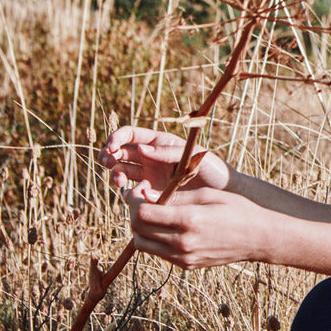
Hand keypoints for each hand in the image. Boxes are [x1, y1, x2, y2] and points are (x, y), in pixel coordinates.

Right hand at [101, 125, 230, 198]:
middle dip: (108, 155)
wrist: (223, 195)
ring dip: (114, 174)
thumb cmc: (213, 169)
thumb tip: (141, 149)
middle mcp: (150, 158)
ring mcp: (149, 176)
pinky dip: (126, 194)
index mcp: (159, 142)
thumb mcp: (192, 155)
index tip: (111, 146)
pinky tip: (132, 195)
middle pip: (120, 152)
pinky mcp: (151, 194)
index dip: (117, 137)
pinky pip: (131, 193)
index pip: (130, 135)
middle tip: (108, 161)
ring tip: (119, 181)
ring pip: (121, 171)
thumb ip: (167, 152)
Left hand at [124, 184, 267, 270]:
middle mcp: (183, 243)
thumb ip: (176, 195)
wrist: (258, 238)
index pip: (143, 214)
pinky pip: (158, 253)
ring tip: (151, 213)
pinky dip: (153, 238)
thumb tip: (146, 194)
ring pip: (143, 245)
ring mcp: (184, 257)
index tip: (141, 188)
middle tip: (140, 199)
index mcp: (189, 220)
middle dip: (133, 212)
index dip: (134, 199)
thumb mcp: (208, 195)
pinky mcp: (187, 265)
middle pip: (137, 230)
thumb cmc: (237, 210)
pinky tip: (164, 225)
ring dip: (140, 228)